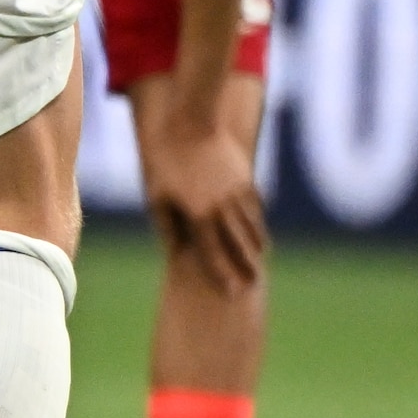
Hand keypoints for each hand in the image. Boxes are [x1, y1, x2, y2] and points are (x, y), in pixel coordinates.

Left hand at [140, 106, 268, 282]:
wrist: (191, 125)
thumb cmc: (166, 164)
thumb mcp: (158, 197)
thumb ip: (168, 228)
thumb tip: (176, 253)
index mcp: (199, 215)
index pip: (213, 253)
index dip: (223, 274)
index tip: (234, 292)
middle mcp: (223, 207)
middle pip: (239, 244)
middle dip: (247, 266)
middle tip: (255, 284)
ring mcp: (238, 193)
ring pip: (251, 226)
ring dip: (256, 245)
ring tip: (260, 260)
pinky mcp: (246, 180)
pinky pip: (255, 207)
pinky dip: (258, 221)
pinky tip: (259, 230)